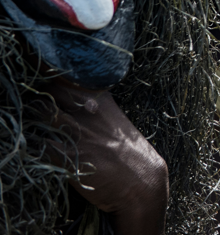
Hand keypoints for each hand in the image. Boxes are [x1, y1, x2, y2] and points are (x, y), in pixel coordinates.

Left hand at [43, 79, 168, 234]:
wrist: (142, 183)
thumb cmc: (131, 154)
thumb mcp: (116, 122)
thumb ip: (96, 108)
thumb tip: (80, 101)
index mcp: (101, 100)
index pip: (67, 79)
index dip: (51, 80)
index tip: (45, 82)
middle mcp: (87, 113)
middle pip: (49, 93)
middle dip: (39, 99)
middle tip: (39, 109)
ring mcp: (78, 134)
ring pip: (41, 114)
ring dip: (34, 120)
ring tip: (35, 127)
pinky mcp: (69, 158)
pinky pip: (39, 145)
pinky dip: (35, 146)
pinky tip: (39, 149)